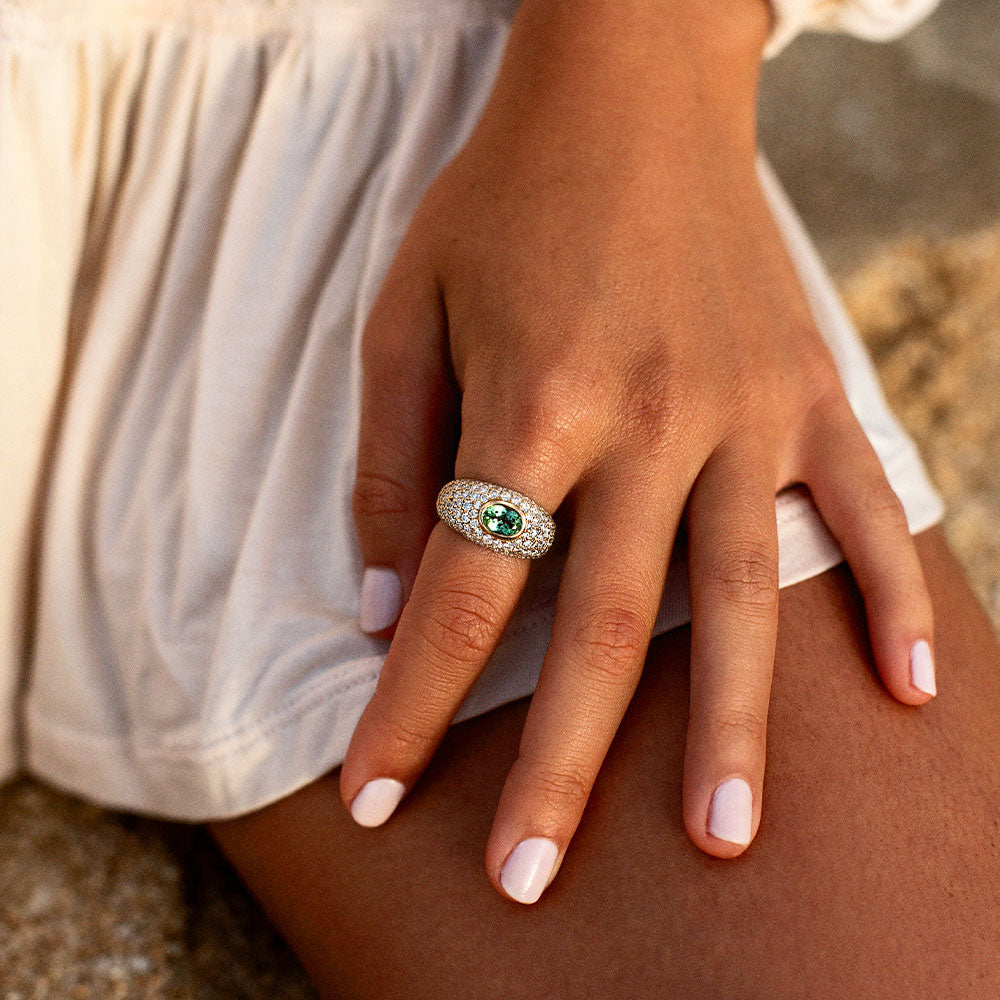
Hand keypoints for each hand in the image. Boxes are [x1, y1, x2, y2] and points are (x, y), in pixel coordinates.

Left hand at [340, 0, 934, 903]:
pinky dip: (888, 599)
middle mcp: (648, 421)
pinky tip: (907, 691)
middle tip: (532, 880)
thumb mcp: (404, 313)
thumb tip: (385, 602)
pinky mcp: (807, 390)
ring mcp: (743, 411)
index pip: (460, 593)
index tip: (377, 793)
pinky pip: (860, 509)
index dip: (410, 705)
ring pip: (736, 597)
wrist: (626, 93)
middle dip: (560, 767)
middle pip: (598, 629)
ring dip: (732, 727)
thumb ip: (393, 461)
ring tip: (725, 840)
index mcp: (533, 403)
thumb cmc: (502, 201)